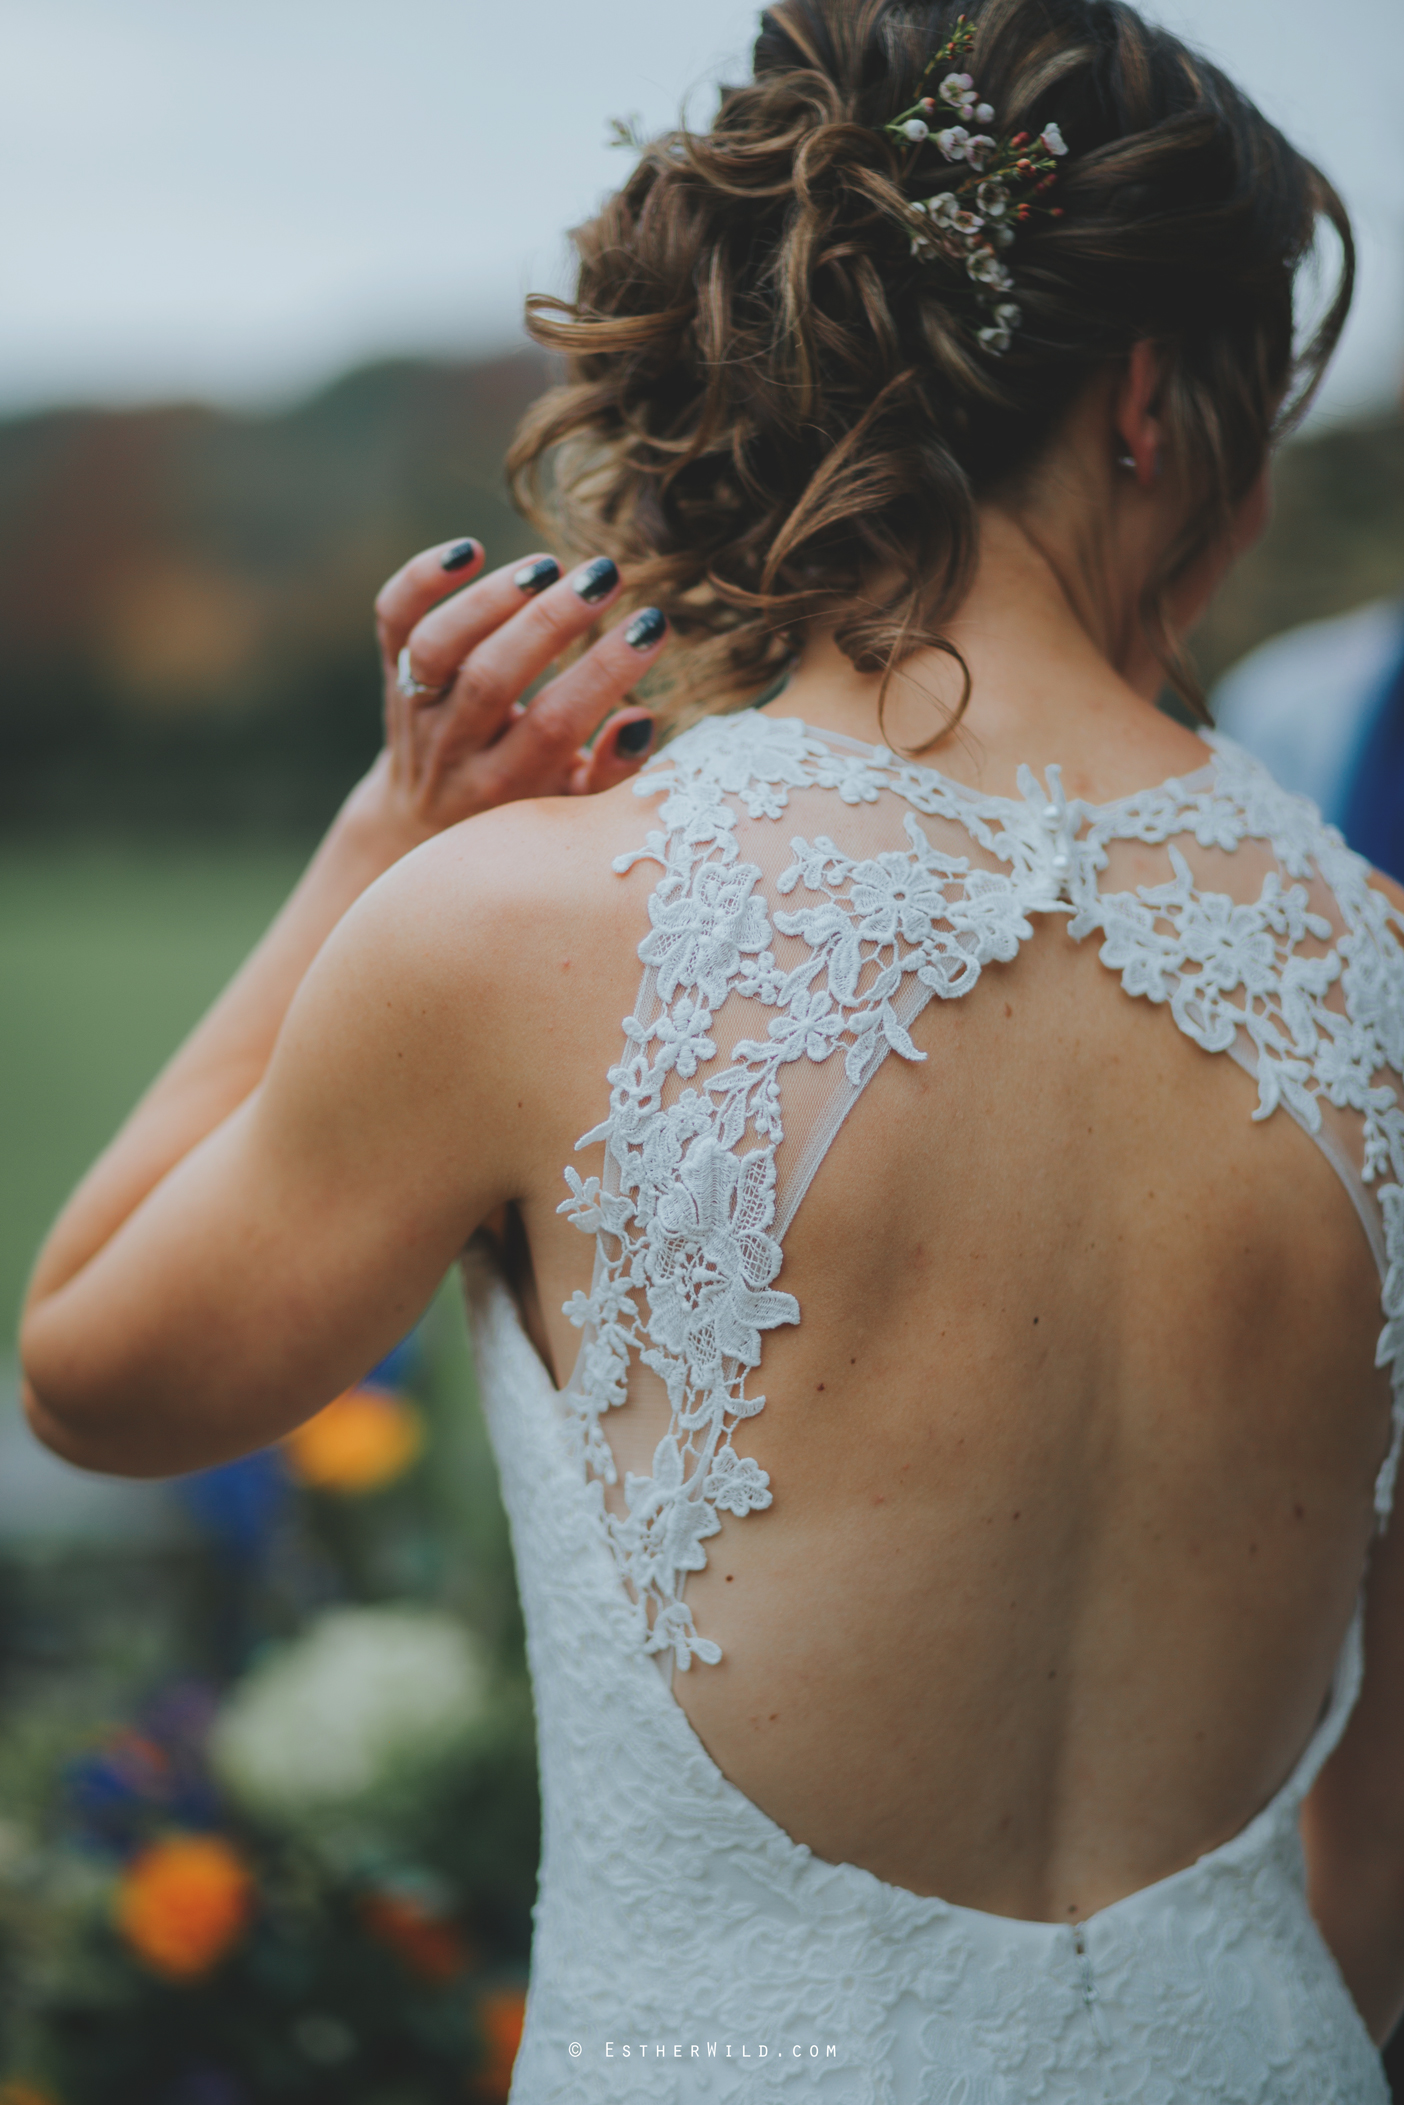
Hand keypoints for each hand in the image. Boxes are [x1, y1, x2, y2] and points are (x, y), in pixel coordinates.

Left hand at [354, 537, 666, 844]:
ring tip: (548, 566)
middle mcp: (454, 750)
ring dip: (490, 599)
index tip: (651, 625)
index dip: (605, 672)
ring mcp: (416, 710)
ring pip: (439, 647)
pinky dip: (419, 578)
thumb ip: (609, 774)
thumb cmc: (519, 806)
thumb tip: (638, 719)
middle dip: (550, 622)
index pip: (556, 724)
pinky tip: (470, 550)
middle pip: (491, 679)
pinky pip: (393, 619)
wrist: (418, 826)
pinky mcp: (391, 673)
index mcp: (506, 786)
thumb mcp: (569, 810)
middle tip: (604, 577)